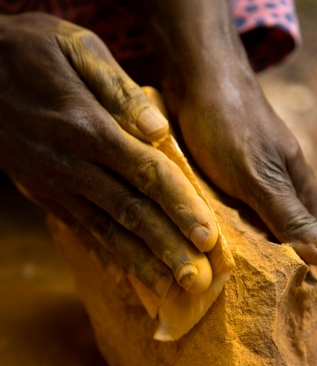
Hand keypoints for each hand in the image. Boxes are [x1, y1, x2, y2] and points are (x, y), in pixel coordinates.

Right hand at [0, 12, 218, 296]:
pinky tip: (126, 273)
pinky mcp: (44, 194)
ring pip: (106, 231)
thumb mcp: (75, 48)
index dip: (181, 208)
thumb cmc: (30, 53)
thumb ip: (118, 90)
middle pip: (131, 214)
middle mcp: (73, 165)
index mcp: (89, 128)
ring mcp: (56, 185)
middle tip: (196, 281)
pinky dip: (105, 254)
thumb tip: (159, 129)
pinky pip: (80, 229)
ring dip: (140, 263)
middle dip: (167, 249)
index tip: (208, 238)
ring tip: (169, 288)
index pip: (147, 175)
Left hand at [132, 0, 316, 265]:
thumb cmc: (229, 128)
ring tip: (207, 251)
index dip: (281, 264)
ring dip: (229, 236)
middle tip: (225, 269)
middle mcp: (278, 186)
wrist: (195, 79)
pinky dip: (212, 218)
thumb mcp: (259, 179)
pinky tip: (197, 226)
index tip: (255, 283)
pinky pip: (224, 206)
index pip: (302, 242)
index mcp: (298, 189)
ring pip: (246, 222)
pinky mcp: (226, 173)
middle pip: (273, 234)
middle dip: (252, 252)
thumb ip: (289, 217)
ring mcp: (251, 179)